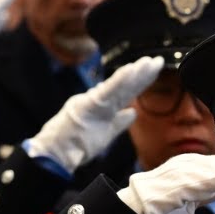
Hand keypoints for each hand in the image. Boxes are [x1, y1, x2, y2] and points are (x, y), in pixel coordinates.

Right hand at [26, 56, 164, 174]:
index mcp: (105, 106)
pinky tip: (129, 70)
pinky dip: (118, 81)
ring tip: (147, 62)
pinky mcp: (88, 105)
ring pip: (118, 86)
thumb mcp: (105, 132)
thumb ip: (119, 121)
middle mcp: (100, 100)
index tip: (155, 68)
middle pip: (126, 86)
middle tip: (158, 60)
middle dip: (142, 73)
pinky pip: (107, 92)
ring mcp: (94, 101)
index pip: (128, 92)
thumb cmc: (77, 143)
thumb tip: (133, 112)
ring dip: (133, 73)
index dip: (142, 80)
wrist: (56, 152)